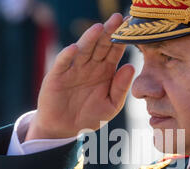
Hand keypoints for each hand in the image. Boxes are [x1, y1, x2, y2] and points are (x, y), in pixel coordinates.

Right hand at [26, 13, 134, 140]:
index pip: (115, 51)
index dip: (123, 39)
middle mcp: (90, 66)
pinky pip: (63, 64)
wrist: (65, 129)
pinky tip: (74, 48)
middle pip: (100, 45)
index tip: (132, 27)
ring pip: (83, 50)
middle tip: (118, 18)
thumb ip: (121, 88)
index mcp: (106, 71)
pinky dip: (67, 56)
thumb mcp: (111, 106)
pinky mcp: (57, 76)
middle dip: (108, 32)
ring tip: (99, 28)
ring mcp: (73, 69)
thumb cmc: (90, 116)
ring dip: (90, 39)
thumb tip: (130, 66)